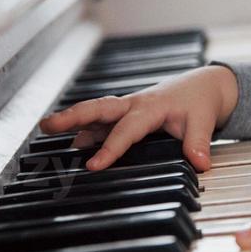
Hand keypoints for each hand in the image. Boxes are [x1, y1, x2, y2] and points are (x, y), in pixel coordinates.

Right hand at [37, 65, 238, 171]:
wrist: (203, 85)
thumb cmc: (200, 101)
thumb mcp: (204, 121)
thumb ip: (199, 143)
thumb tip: (200, 164)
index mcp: (150, 106)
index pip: (126, 129)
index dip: (110, 148)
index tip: (94, 165)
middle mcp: (134, 105)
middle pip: (98, 108)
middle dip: (72, 116)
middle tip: (47, 125)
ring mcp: (127, 108)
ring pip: (95, 112)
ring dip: (72, 119)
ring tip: (46, 128)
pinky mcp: (126, 114)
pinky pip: (102, 120)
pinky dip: (85, 128)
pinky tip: (73, 142)